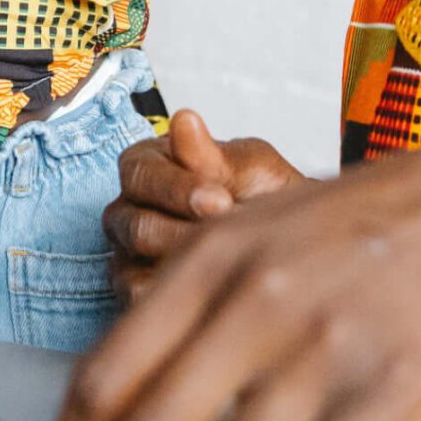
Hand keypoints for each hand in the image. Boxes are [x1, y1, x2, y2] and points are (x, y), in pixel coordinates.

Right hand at [104, 111, 302, 297]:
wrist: (293, 246)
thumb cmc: (268, 199)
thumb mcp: (253, 169)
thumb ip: (214, 154)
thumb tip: (184, 120)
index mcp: (148, 164)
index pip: (139, 173)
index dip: (177, 188)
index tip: (220, 199)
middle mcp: (130, 206)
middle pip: (132, 223)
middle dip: (184, 233)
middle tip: (229, 239)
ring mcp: (127, 252)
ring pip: (130, 266)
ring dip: (184, 267)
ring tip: (228, 265)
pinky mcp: (134, 292)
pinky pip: (139, 300)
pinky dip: (177, 297)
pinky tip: (212, 288)